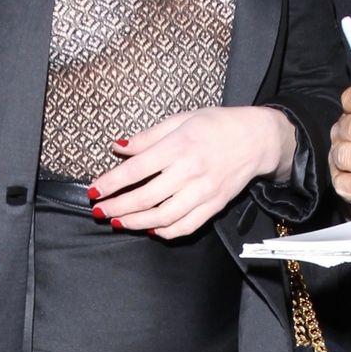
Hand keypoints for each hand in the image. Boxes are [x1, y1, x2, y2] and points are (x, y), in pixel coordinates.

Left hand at [89, 106, 296, 238]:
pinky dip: (165, 231)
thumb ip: (148, 136)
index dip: (110, 183)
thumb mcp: (180, 119)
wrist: (257, 139)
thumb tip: (119, 147)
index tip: (94, 191)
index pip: (135, 170)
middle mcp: (189, 171)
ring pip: (162, 217)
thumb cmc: (216, 125)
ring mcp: (203, 192)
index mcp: (178, 146)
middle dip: (116, 207)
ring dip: (135, 222)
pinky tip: (149, 228)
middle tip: (99, 211)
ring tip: (118, 221)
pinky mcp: (214, 205)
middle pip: (144, 198)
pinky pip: (186, 226)